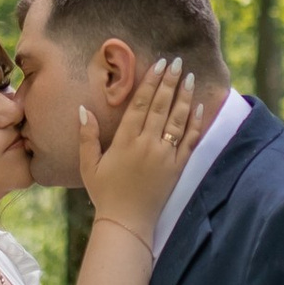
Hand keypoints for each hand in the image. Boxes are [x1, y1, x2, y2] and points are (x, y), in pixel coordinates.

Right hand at [76, 57, 207, 242]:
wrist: (127, 222)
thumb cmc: (105, 193)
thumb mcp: (89, 165)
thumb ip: (87, 136)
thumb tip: (83, 109)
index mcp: (125, 141)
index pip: (141, 104)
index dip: (151, 82)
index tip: (159, 64)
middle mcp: (147, 144)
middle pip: (161, 106)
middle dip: (170, 81)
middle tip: (177, 62)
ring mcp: (165, 156)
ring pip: (178, 120)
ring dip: (185, 97)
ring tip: (190, 77)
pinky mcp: (177, 168)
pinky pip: (190, 141)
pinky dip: (196, 123)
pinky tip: (200, 107)